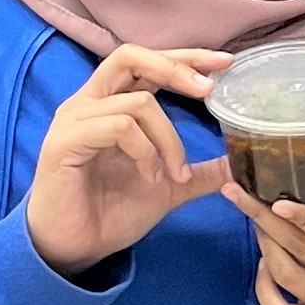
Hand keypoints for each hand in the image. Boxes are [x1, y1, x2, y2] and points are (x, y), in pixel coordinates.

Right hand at [26, 46, 231, 277]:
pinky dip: (145, 151)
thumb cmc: (111, 212)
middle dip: (176, 67)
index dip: (185, 57)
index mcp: (109, 104)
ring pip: (137, 103)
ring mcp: (74, 119)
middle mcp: (88, 102)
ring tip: (174, 173)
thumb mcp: (168, 186)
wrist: (75, 248)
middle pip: (131, 56)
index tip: (225, 63)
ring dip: (168, 139)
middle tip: (209, 90)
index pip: (147, 62)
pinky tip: (149, 177)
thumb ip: (199, 171)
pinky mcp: (65, 141)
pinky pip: (119, 127)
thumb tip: (239, 162)